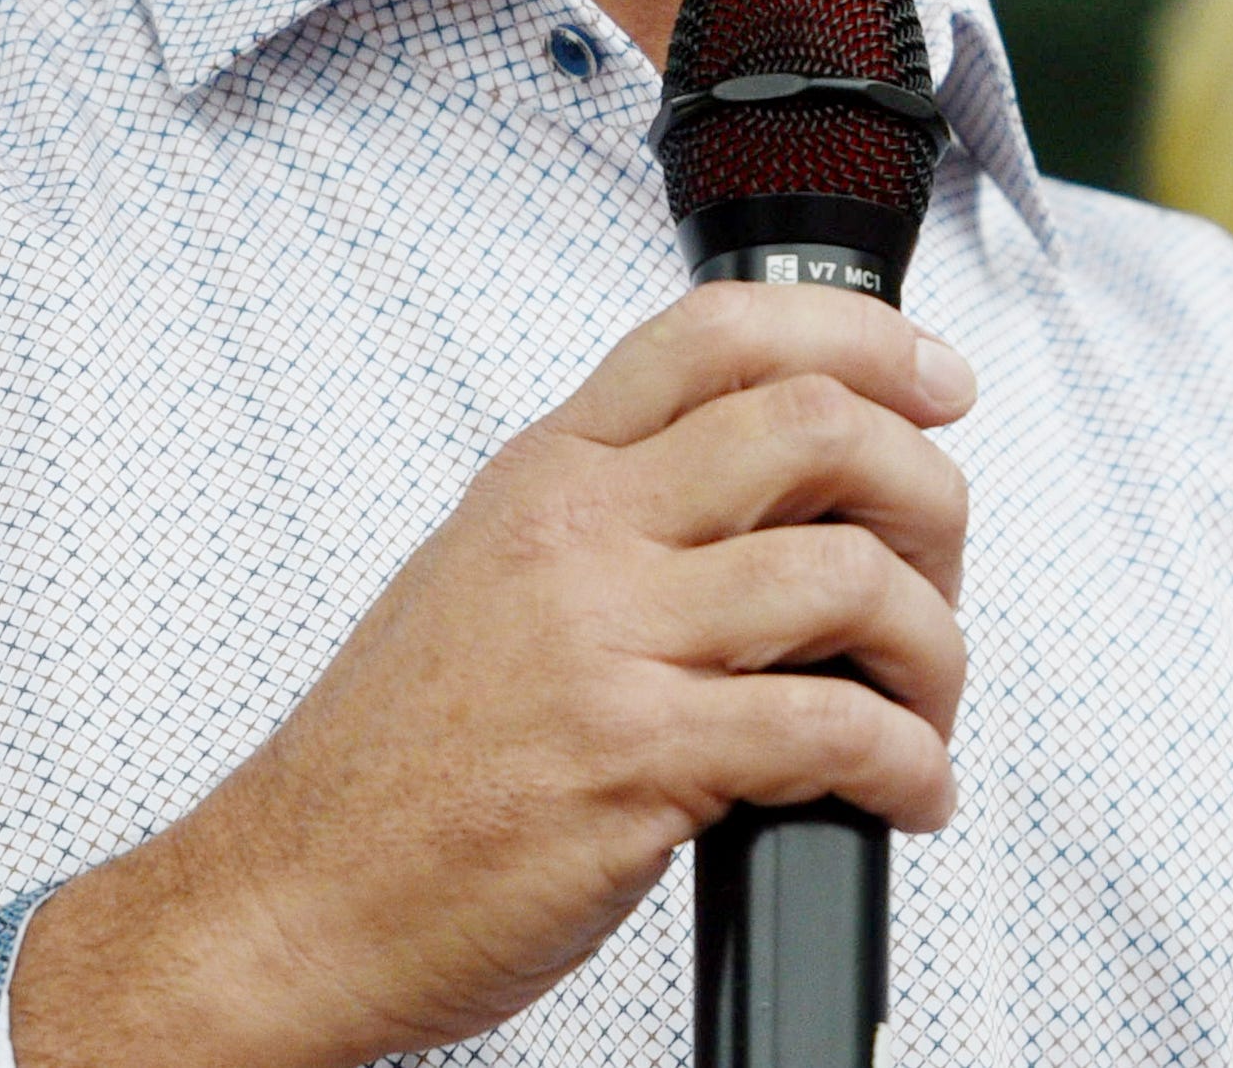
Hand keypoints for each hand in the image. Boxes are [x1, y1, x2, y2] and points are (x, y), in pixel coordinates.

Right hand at [7, 284, 977, 1067]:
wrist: (290, 898)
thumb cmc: (391, 760)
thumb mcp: (487, 573)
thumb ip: (614, 511)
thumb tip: (779, 488)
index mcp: (548, 473)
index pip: (719, 334)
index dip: (861, 337)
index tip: (938, 380)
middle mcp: (578, 533)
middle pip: (814, 427)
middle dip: (928, 492)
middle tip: (942, 565)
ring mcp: (604, 642)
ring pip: (844, 575)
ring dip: (933, 647)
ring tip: (926, 705)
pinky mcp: (632, 759)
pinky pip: (828, 729)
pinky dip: (905, 764)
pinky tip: (903, 791)